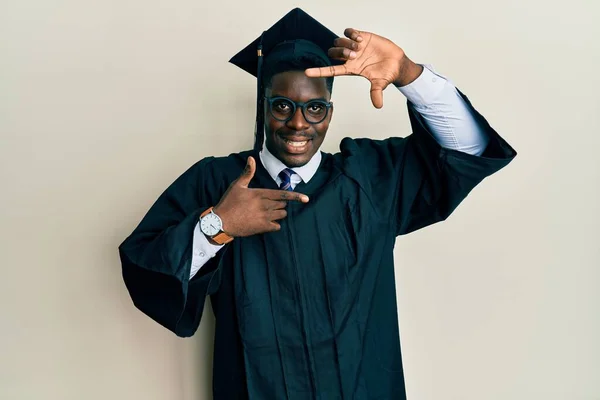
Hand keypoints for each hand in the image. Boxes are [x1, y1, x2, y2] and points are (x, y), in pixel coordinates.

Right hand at [213, 157, 308, 236]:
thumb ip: (247, 172)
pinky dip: (274, 224)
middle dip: (280, 203)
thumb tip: (251, 158)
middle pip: (283, 205)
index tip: (306, 199)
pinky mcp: (262, 228)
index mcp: (260, 194)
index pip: (283, 195)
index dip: (296, 197)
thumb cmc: (228, 202)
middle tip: (269, 203)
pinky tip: (266, 222)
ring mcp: (264, 217)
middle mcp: (264, 205)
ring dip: (278, 213)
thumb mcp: (237, 185)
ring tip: (268, 212)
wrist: (220, 222)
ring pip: (281, 215)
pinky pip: (276, 226)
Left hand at [305, 28, 422, 108]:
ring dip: (347, 43)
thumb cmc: (386, 74)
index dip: (318, 71)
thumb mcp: (380, 84)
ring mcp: (354, 46)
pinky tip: (360, 39)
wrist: (396, 62)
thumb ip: (376, 93)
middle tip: (355, 54)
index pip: (330, 70)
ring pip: (338, 41)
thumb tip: (378, 106)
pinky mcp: (361, 37)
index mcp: (350, 69)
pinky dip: (352, 34)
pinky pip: (348, 32)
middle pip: (333, 52)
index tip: (306, 72)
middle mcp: (349, 58)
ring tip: (359, 47)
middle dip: (340, 52)